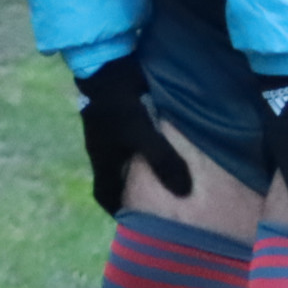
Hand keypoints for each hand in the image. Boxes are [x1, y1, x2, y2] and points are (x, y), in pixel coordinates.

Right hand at [71, 51, 192, 215]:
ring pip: (126, 158)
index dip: (117, 211)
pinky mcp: (121, 116)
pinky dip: (148, 146)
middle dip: (134, 192)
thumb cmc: (119, 104)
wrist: (107, 64)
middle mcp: (104, 148)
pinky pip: (134, 139)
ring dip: (143, 168)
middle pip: (116, 178)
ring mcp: (110, 132)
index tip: (134, 223)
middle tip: (158, 203)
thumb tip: (184, 193)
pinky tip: (167, 145)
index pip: (104, 194)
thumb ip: (162, 160)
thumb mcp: (142, 133)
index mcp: (102, 159)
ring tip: (168, 177)